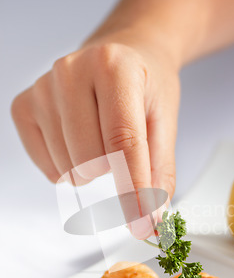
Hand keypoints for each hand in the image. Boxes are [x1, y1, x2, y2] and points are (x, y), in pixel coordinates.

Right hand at [11, 31, 179, 238]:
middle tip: (124, 151)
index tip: (142, 223)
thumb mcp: (165, 122)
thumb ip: (160, 173)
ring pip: (69, 168)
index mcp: (116, 67)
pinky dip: (68, 169)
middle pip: (91, 160)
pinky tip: (80, 143)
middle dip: (114, 173)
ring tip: (102, 139)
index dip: (134, 190)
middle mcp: (72, 70)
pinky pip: (47, 166)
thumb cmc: (145, 85)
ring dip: (91, 170)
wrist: (123, 54)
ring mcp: (43, 87)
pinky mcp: (24, 106)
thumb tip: (152, 220)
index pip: (123, 142)